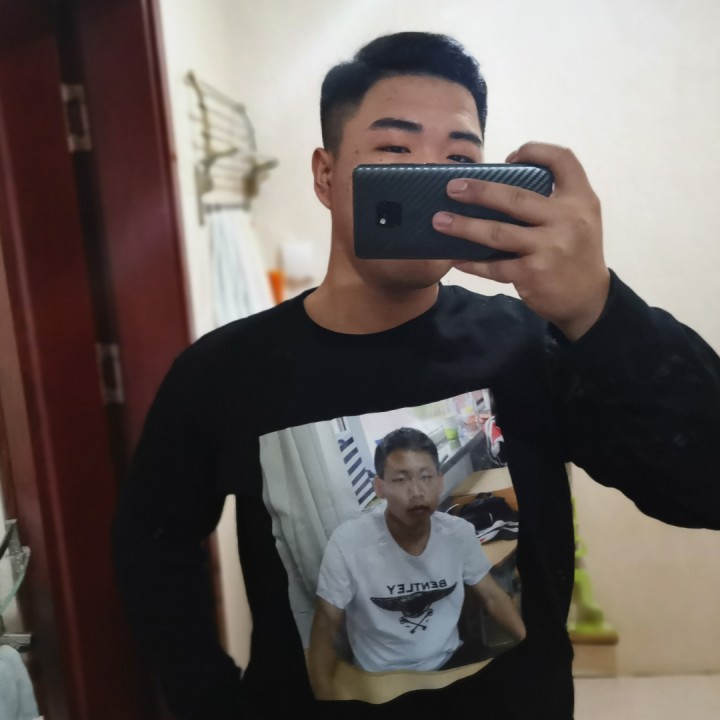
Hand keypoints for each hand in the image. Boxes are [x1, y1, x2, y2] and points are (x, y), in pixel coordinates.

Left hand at [432, 142, 609, 339]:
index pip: (563, 160)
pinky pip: (494, 266)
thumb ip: (552, 202)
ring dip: (464, 226)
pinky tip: (456, 258)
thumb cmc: (575, 254)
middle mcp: (566, 220)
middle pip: (516, 197)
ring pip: (498, 233)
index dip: (535, 151)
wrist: (588, 300)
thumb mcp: (578, 219)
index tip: (509, 158)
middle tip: (452, 187)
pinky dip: (473, 263)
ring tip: (440, 221)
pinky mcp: (532, 273)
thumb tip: (498, 189)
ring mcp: (548, 248)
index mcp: (580, 199)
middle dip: (480, 191)